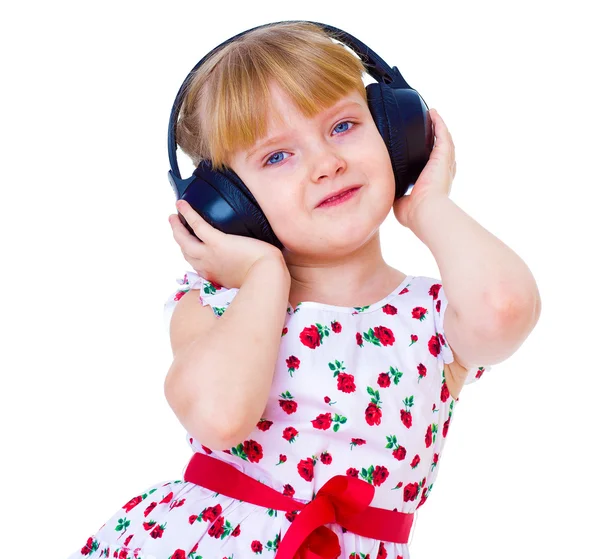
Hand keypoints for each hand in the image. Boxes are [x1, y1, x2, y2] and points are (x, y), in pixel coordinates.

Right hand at [168, 199, 285, 289]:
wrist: (266, 276)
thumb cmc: (263, 277)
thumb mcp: (245, 276)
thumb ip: (239, 269)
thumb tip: (246, 259)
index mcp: (214, 275)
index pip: (196, 264)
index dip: (190, 254)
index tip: (188, 246)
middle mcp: (207, 267)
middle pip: (185, 251)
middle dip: (178, 238)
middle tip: (174, 225)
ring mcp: (209, 255)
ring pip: (184, 239)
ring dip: (177, 227)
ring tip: (173, 216)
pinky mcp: (217, 242)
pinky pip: (196, 225)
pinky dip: (187, 214)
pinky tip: (182, 204)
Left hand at [393, 108, 455, 228]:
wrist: (425, 212)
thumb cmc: (414, 214)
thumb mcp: (401, 202)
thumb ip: (396, 195)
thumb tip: (387, 191)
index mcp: (434, 184)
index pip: (434, 166)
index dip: (431, 156)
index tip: (424, 148)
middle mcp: (443, 173)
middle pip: (442, 150)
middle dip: (437, 138)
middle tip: (430, 126)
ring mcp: (445, 164)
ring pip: (444, 140)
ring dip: (439, 127)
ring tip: (432, 115)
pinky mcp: (443, 156)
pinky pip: (443, 135)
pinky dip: (439, 123)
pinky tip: (433, 113)